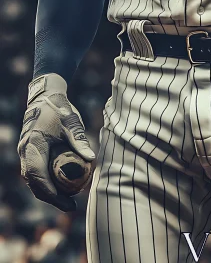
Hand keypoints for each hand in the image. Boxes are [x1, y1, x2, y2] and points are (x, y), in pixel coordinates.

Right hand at [18, 73, 95, 211]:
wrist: (46, 97)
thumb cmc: (59, 109)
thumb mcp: (71, 122)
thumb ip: (80, 140)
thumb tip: (92, 159)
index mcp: (33, 143)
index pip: (37, 173)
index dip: (48, 190)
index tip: (63, 200)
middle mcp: (25, 150)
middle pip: (34, 182)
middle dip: (50, 197)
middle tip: (70, 206)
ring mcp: (25, 153)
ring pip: (33, 180)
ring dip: (48, 192)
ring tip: (68, 202)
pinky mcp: (30, 154)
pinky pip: (35, 174)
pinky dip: (46, 184)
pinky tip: (60, 190)